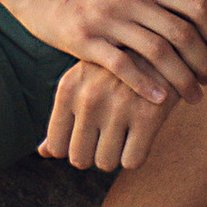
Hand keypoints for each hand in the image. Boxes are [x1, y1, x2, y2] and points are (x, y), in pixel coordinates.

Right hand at [8, 0, 206, 131]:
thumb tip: (184, 11)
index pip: (197, 6)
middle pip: (183, 33)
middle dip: (204, 62)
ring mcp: (107, 18)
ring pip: (158, 51)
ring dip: (182, 78)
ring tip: (192, 96)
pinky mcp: (84, 39)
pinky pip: (123, 65)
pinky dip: (147, 85)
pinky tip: (159, 101)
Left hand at [39, 56, 180, 173]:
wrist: (162, 44)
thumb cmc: (116, 70)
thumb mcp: (84, 83)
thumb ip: (64, 118)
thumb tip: (43, 153)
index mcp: (68, 89)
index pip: (56, 146)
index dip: (73, 147)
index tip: (88, 137)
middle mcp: (88, 99)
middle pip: (80, 159)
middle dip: (93, 154)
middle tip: (108, 136)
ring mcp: (117, 108)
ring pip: (105, 163)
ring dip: (116, 155)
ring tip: (125, 132)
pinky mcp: (148, 116)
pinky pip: (131, 161)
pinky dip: (136, 155)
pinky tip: (141, 134)